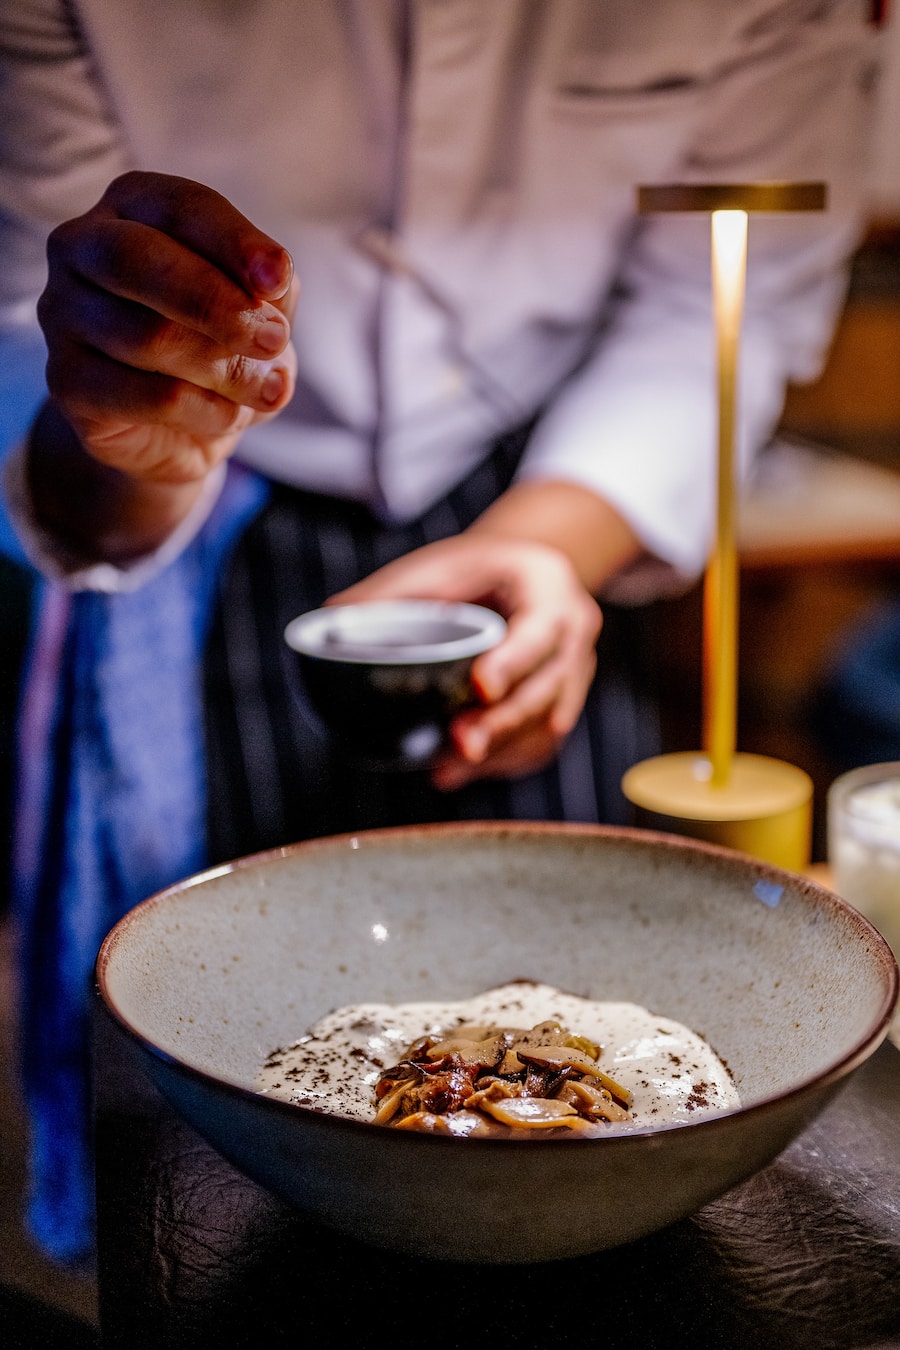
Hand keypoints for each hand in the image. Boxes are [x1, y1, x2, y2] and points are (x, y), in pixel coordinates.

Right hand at [37, 171, 297, 485]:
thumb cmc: (218, 341)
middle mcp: (81, 247)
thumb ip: (267, 285)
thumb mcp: (256, 304)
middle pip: (143, 261)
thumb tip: (271, 286)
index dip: (234, 242)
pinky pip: (149, 397)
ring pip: (150, 337)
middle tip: (274, 341)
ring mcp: (62, 313)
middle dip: (219, 305)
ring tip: (266, 391)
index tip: (277, 281)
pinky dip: (206, 410)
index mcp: (132, 205)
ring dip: (227, 371)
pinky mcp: (65, 380)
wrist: (177, 424)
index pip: (181, 207)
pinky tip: (231, 415)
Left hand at [327, 535, 603, 786]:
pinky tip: (460, 770)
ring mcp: (576, 668)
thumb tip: (332, 615)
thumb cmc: (477, 569)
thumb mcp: (438, 565)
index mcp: (547, 584)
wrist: (523, 574)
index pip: (539, 628)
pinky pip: (540, 741)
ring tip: (451, 766)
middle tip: (463, 744)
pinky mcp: (563, 701)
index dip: (513, 661)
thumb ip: (392, 591)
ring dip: (501, 748)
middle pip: (547, 685)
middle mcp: (573, 628)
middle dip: (504, 720)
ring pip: (547, 720)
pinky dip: (502, 759)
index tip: (479, 686)